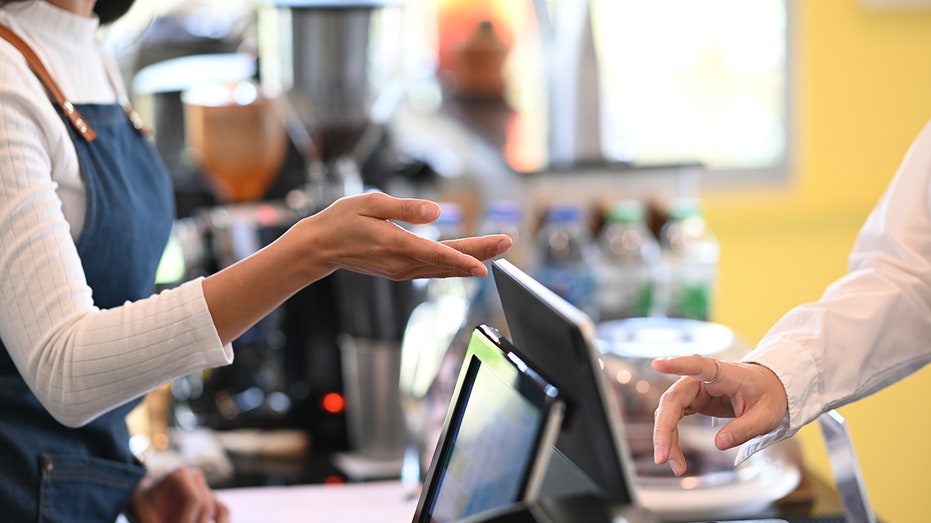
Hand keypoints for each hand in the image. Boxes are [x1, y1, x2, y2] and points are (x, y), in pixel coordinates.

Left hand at [129, 467, 228, 522]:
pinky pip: (222, 512)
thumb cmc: (142, 506)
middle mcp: (196, 478)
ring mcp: (205, 488)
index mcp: (179, 475)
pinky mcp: (211, 500)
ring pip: (221, 509)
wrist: (143, 500)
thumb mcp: (144, 514)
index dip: (187, 520)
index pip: (193, 499)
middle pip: (206, 505)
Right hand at [297, 192, 512, 279]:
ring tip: (497, 250)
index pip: (436, 254)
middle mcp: (402, 263)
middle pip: (448, 261)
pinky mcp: (400, 272)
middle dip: (480, 253)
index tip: (486, 265)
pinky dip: (454, 266)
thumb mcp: (370, 203)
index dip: (463, 259)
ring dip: (471, 260)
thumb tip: (436, 211)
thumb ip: (405, 207)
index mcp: (395, 244)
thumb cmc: (343, 219)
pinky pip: (433, 270)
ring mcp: (401, 270)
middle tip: (507, 243)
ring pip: (443, 268)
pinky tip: (470, 262)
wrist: (320, 247)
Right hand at [650, 355, 787, 475]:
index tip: (657, 364)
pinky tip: (676, 458)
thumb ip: (745, 428)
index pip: (697, 365)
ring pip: (668, 412)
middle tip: (662, 458)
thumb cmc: (768, 395)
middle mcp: (700, 380)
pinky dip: (671, 439)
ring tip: (676, 466)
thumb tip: (719, 444)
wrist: (769, 389)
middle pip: (673, 399)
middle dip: (663, 429)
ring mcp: (693, 391)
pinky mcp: (691, 402)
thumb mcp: (767, 415)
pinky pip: (673, 420)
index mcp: (723, 373)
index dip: (677, 365)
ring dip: (665, 438)